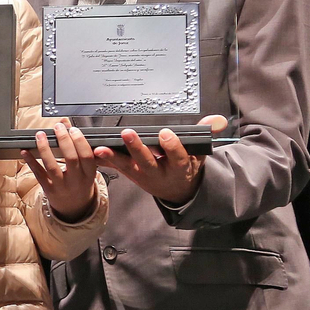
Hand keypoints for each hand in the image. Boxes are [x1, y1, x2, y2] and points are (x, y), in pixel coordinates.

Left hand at [21, 120, 97, 222]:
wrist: (74, 207)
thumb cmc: (80, 183)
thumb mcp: (86, 168)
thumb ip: (78, 147)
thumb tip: (66, 123)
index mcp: (89, 175)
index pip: (87, 157)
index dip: (80, 142)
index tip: (73, 130)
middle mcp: (76, 181)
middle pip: (71, 159)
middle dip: (64, 140)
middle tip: (58, 128)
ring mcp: (61, 186)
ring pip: (52, 166)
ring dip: (44, 148)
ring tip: (40, 135)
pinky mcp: (48, 189)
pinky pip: (38, 173)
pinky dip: (30, 161)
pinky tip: (25, 150)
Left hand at [94, 115, 227, 204]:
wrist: (178, 190)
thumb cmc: (187, 165)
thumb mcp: (200, 152)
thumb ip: (206, 134)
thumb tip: (217, 120)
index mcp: (179, 168)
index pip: (177, 157)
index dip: (172, 146)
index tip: (165, 133)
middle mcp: (160, 174)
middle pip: (148, 162)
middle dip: (137, 149)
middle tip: (127, 133)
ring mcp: (143, 176)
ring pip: (128, 167)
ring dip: (114, 157)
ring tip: (101, 148)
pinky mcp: (131, 174)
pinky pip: (116, 168)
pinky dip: (104, 161)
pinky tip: (92, 152)